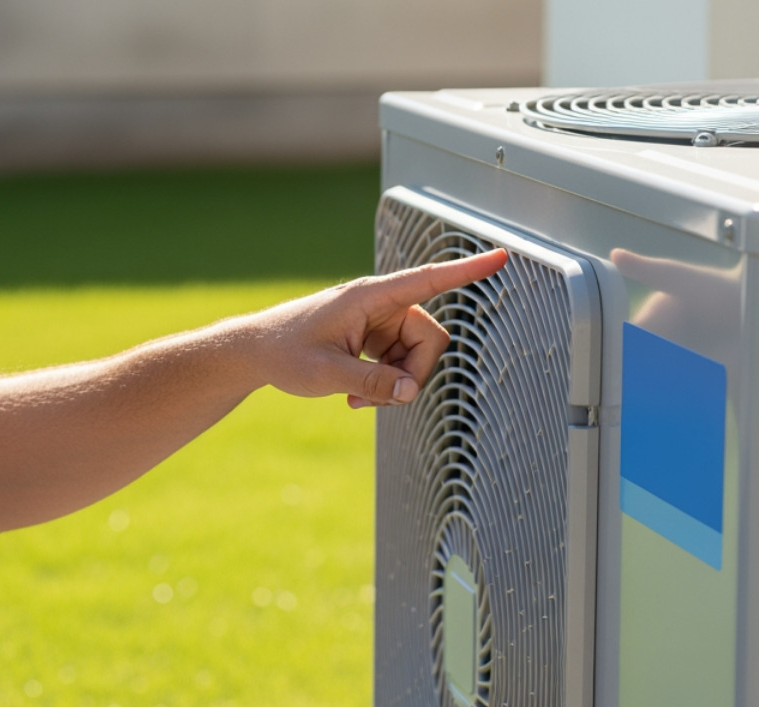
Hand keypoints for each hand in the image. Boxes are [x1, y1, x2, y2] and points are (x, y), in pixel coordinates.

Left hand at [240, 249, 508, 408]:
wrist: (257, 353)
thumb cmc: (285, 353)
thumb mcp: (325, 374)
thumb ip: (371, 383)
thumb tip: (410, 393)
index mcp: (370, 297)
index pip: (428, 279)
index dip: (467, 271)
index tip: (501, 256)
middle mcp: (381, 305)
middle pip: (430, 340)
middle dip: (413, 374)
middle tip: (379, 399)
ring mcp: (381, 323)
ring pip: (417, 358)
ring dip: (395, 385)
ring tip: (357, 399)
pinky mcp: (376, 340)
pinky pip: (401, 366)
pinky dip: (385, 386)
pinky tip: (355, 397)